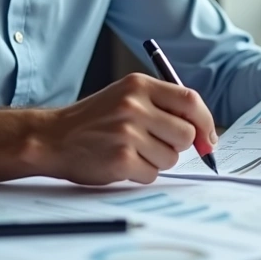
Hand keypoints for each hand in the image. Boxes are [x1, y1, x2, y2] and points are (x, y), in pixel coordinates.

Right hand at [35, 73, 216, 184]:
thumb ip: (162, 106)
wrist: (52, 138)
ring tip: (132, 151)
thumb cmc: (94, 120)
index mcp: (139, 85)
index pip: (191, 100)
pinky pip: (153, 174)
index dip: (205, 122)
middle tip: (155, 144)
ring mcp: (127, 133)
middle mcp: (134, 105)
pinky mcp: (121, 159)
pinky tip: (122, 163)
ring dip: (157, 160)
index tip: (208, 138)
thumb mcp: (126, 97)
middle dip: (178, 145)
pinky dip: (141, 174)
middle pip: (186, 133)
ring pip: (171, 157)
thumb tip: (204, 132)